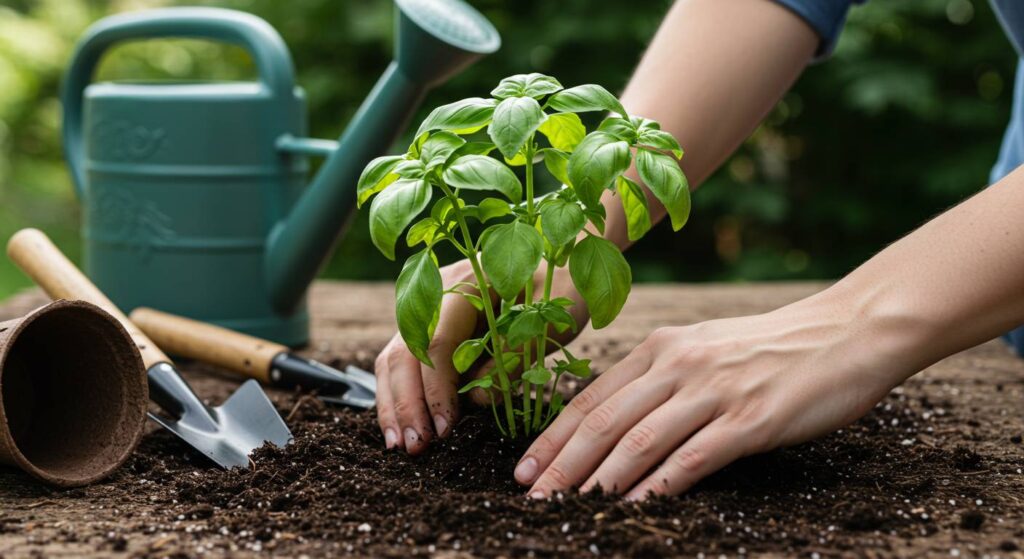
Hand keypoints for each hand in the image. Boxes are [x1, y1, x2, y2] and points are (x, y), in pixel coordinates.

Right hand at [375, 258, 586, 453]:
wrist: (564, 255)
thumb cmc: (564, 281)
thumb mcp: (551, 318)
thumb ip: (514, 357)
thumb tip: (472, 399)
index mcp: (466, 282)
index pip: (437, 343)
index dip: (436, 390)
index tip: (444, 429)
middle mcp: (436, 291)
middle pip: (405, 352)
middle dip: (407, 403)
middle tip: (416, 446)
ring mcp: (428, 307)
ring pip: (396, 359)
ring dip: (395, 404)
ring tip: (400, 445)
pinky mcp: (432, 326)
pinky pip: (406, 361)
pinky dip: (402, 394)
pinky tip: (404, 425)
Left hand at [513, 291, 923, 498]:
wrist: (847, 331)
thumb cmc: (773, 346)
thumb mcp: (706, 348)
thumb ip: (663, 377)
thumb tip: (618, 422)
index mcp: (663, 347)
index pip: (592, 397)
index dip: (553, 436)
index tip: (525, 468)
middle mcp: (679, 364)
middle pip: (604, 421)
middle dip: (561, 463)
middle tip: (530, 497)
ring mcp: (714, 391)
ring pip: (638, 441)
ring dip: (597, 481)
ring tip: (565, 509)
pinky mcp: (749, 419)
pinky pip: (690, 460)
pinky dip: (655, 488)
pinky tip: (631, 510)